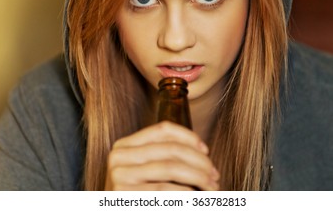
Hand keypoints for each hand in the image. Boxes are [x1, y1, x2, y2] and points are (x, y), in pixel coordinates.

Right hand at [105, 121, 219, 190]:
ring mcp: (119, 176)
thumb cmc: (139, 195)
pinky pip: (164, 190)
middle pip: (170, 148)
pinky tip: (196, 198)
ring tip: (212, 187)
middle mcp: (118, 157)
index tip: (206, 150)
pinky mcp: (124, 195)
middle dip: (199, 161)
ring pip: (171, 168)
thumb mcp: (146, 170)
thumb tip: (201, 150)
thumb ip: (164, 155)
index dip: (189, 136)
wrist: (121, 210)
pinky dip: (186, 193)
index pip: (162, 129)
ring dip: (199, 177)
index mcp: (124, 145)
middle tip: (215, 174)